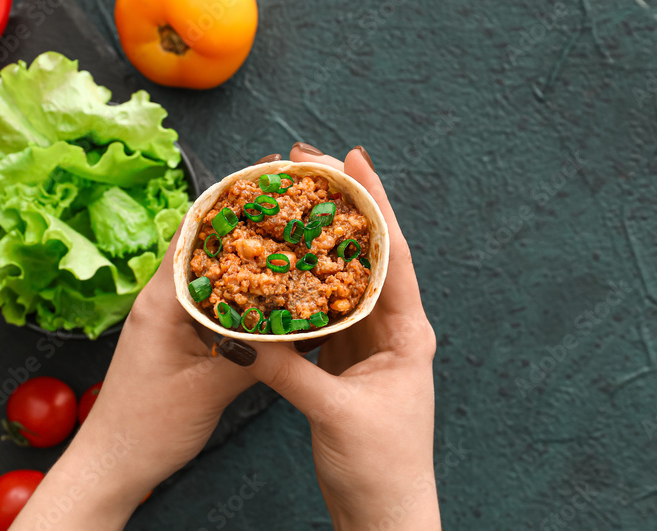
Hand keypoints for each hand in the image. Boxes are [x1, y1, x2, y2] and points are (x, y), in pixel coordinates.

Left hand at [10, 156, 282, 529]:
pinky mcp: (177, 336)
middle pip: (208, 241)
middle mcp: (163, 298)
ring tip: (290, 234)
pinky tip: (272, 292)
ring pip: (214, 270)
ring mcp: (168, 316)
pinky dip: (242, 289)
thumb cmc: (148, 427)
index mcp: (163, 298)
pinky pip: (215, 300)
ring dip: (246, 251)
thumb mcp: (210, 388)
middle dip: (248, 216)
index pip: (198, 227)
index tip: (268, 169)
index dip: (234, 195)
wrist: (113, 465)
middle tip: (292, 196)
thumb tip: (307, 327)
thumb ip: (259, 354)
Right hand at [216, 144, 439, 530]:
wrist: (384, 516)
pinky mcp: (345, 364)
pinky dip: (301, 288)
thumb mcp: (336, 415)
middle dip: (341, 209)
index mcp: (408, 333)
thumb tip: (248, 336)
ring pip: (342, 280)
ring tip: (291, 203)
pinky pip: (322, 313)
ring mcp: (368, 345)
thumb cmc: (381, 468)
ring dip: (318, 243)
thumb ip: (293, 372)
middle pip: (366, 255)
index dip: (373, 203)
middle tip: (309, 166)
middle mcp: (392, 330)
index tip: (353, 160)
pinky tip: (280, 267)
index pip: (392, 253)